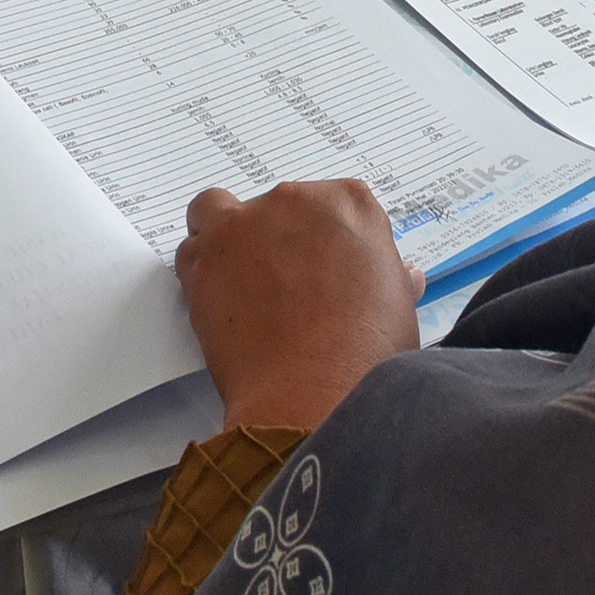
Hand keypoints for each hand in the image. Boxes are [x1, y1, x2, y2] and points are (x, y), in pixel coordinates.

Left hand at [173, 180, 420, 433]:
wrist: (313, 394)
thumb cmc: (364, 355)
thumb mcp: (398, 308)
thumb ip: (391, 277)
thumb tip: (403, 275)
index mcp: (350, 203)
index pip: (332, 204)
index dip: (324, 239)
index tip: (323, 267)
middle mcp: (295, 200)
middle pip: (275, 207)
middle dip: (276, 240)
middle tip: (284, 287)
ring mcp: (245, 224)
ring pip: (219, 213)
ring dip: (226, 242)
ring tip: (241, 286)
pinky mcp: (204, 256)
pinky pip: (191, 249)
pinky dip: (200, 270)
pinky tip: (219, 303)